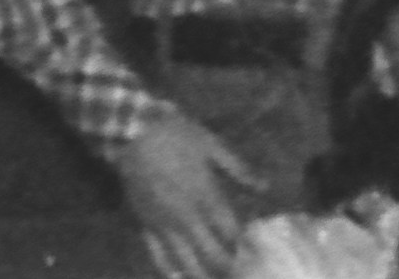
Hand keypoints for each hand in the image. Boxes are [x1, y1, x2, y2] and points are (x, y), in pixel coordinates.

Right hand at [113, 105, 267, 278]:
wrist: (134, 133)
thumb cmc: (177, 136)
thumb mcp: (213, 145)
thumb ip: (239, 169)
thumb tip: (264, 185)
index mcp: (206, 196)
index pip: (229, 231)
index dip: (242, 245)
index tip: (253, 253)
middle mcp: (187, 217)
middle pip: (209, 252)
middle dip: (225, 266)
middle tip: (236, 272)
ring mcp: (163, 224)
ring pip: (183, 260)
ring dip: (199, 274)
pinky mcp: (144, 225)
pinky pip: (157, 255)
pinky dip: (168, 269)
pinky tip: (176, 277)